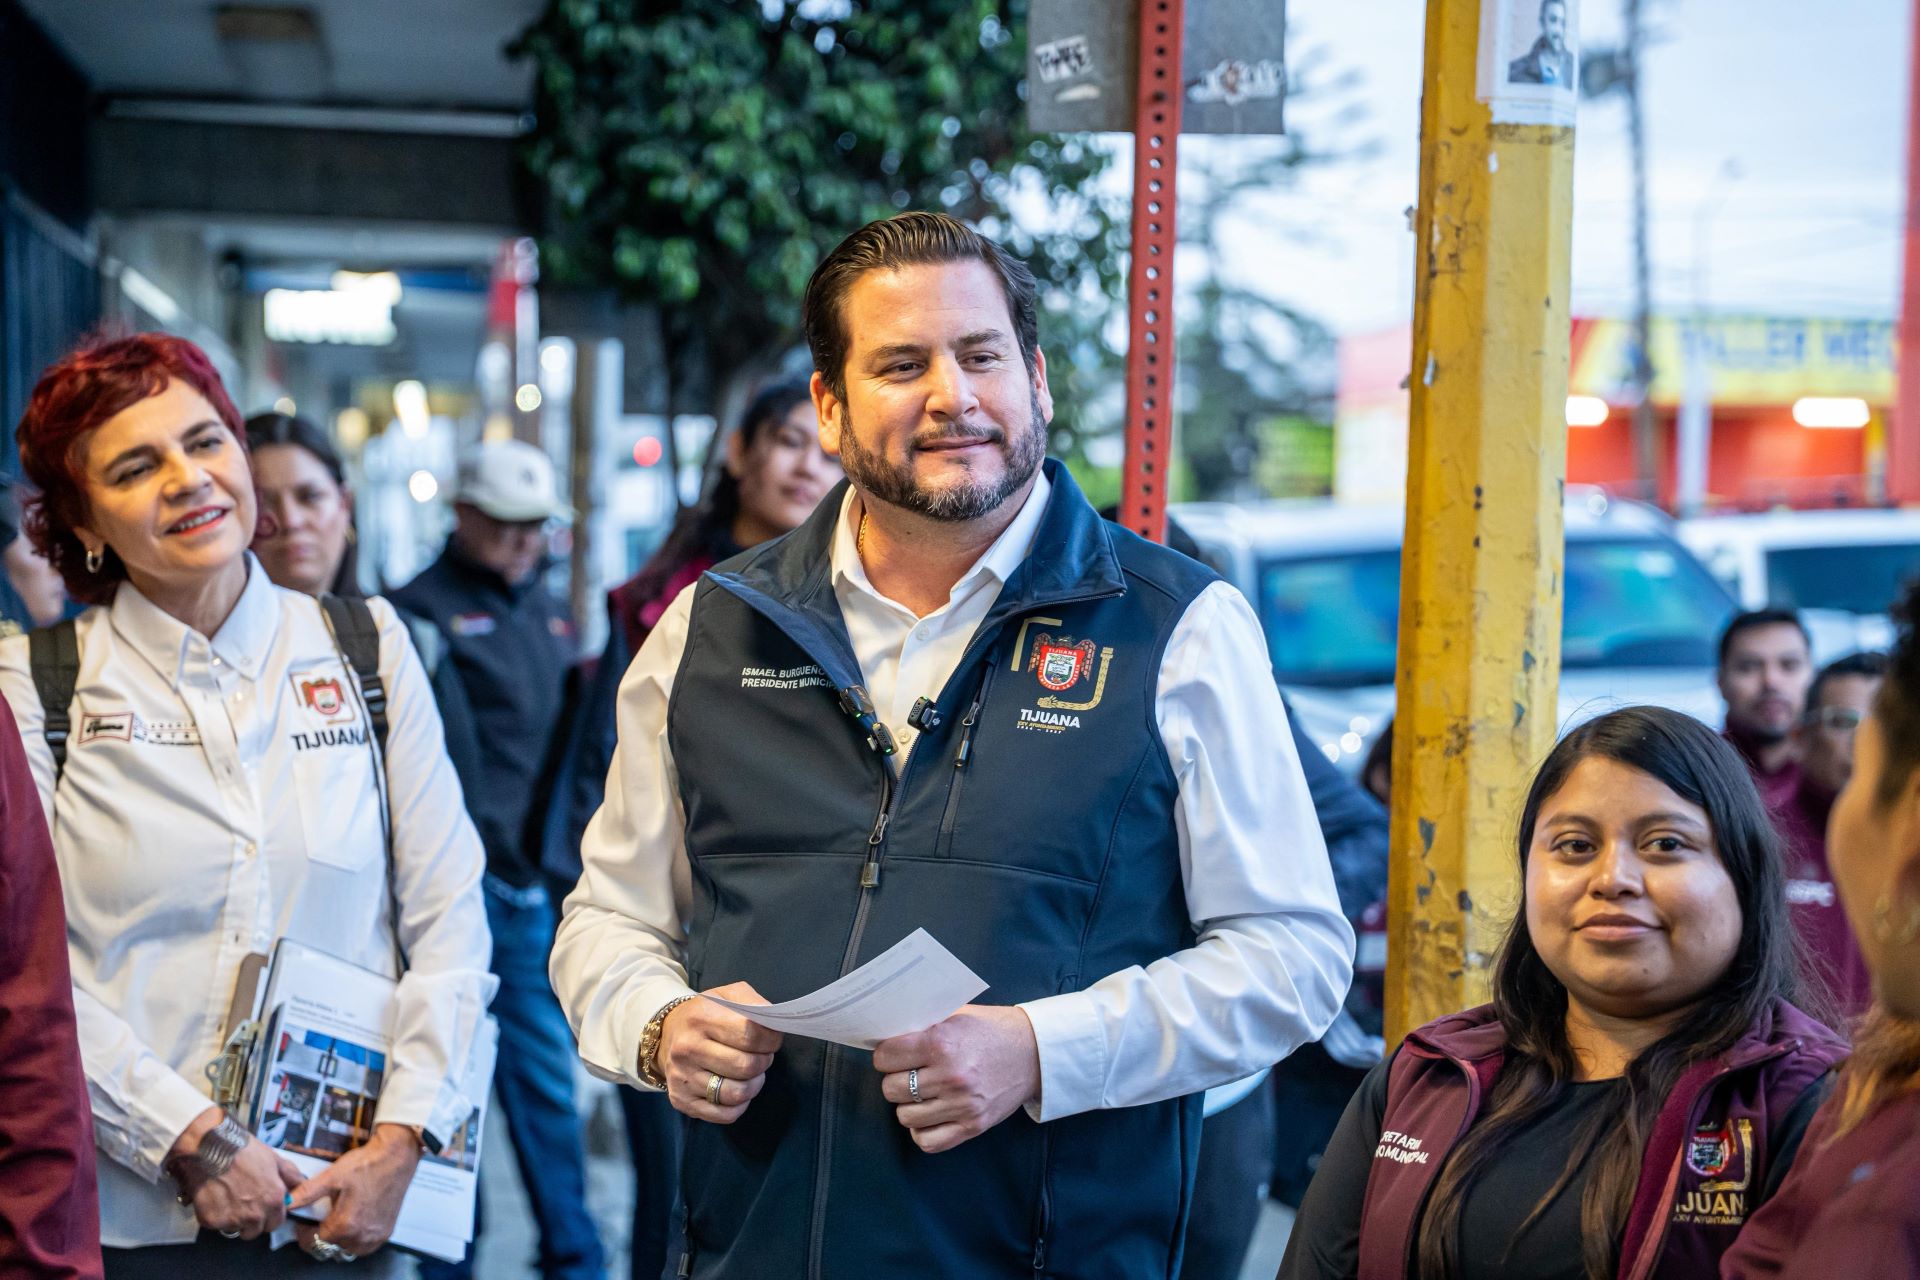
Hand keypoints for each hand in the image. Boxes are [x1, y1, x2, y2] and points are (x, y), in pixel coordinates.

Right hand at [169, 1107, 303, 1239]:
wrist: (210, 1149)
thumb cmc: (242, 1150)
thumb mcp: (273, 1158)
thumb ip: (289, 1175)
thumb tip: (300, 1183)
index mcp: (273, 1200)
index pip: (276, 1223)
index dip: (269, 1215)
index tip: (262, 1208)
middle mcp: (255, 1214)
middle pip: (255, 1231)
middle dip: (250, 1222)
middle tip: (241, 1203)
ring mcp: (232, 1220)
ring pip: (234, 1229)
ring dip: (231, 1219)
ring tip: (226, 1198)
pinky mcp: (211, 1221)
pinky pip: (215, 1225)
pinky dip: (213, 1215)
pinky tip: (213, 1198)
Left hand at [286, 1124, 422, 1258]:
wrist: (397, 1155)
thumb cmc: (368, 1163)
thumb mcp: (332, 1175)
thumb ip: (307, 1193)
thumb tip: (288, 1202)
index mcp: (345, 1224)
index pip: (314, 1242)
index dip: (304, 1232)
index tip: (305, 1222)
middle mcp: (362, 1234)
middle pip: (329, 1248)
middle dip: (321, 1236)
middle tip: (321, 1218)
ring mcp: (376, 1235)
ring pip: (346, 1250)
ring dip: (338, 1240)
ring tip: (338, 1220)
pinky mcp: (386, 1232)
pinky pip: (364, 1247)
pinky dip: (356, 1239)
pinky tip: (354, 1222)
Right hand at [657, 982, 782, 1123]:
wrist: (667, 1034)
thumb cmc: (706, 1014)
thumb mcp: (728, 995)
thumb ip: (754, 1003)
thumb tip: (774, 1023)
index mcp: (701, 1017)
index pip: (749, 1034)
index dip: (771, 1039)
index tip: (773, 1039)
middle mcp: (687, 1048)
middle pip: (745, 1066)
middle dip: (764, 1061)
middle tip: (762, 1055)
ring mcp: (683, 1078)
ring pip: (737, 1093)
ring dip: (754, 1085)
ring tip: (752, 1073)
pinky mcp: (682, 1101)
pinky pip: (725, 1115)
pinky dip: (740, 1105)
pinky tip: (738, 1089)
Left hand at [873, 1005, 1040, 1153]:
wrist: (1034, 1052)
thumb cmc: (992, 1030)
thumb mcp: (957, 1016)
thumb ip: (923, 1027)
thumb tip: (884, 1037)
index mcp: (942, 1043)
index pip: (886, 1057)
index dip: (885, 1055)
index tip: (892, 1054)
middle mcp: (950, 1076)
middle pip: (891, 1089)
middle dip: (894, 1079)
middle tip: (908, 1072)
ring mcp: (962, 1105)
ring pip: (905, 1116)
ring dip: (908, 1105)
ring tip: (922, 1092)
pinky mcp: (972, 1126)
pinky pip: (927, 1141)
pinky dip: (922, 1131)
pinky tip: (930, 1115)